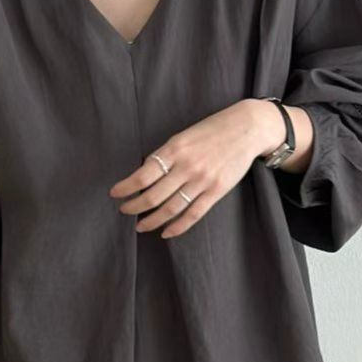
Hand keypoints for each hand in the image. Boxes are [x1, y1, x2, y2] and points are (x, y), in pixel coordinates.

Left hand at [108, 98, 283, 238]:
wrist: (247, 128)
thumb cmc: (212, 129)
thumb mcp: (183, 135)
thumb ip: (166, 154)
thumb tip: (145, 174)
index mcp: (174, 149)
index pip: (143, 175)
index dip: (126, 188)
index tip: (115, 194)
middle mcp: (186, 167)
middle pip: (153, 196)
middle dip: (134, 207)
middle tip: (124, 210)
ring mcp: (202, 181)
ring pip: (170, 209)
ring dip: (152, 220)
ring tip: (140, 226)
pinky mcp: (216, 191)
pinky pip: (193, 214)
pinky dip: (177, 226)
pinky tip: (165, 232)